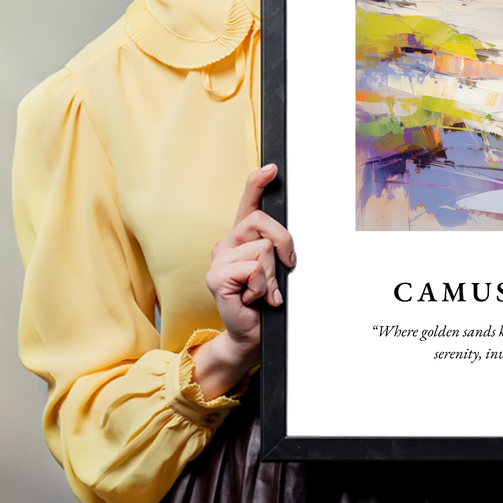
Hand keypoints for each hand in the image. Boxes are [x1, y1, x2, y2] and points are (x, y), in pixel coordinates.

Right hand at [191, 164, 295, 398]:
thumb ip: (277, 248)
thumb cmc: (265, 300)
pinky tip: (253, 298)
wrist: (251, 333)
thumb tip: (286, 241)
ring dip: (272, 275)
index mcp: (242, 237)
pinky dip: (262, 287)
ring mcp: (218, 259)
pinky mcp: (216, 277)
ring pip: (263, 249)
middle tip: (284, 268)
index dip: (258, 182)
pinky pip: (253, 269)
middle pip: (263, 222)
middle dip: (284, 244)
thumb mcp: (276, 269)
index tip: (272, 168)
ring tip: (263, 291)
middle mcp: (227, 243)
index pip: (248, 202)